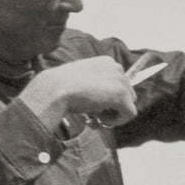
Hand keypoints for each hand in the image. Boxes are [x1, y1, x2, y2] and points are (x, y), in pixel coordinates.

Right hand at [19, 56, 137, 129]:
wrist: (55, 90)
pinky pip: (130, 114)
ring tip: (93, 118)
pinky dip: (116, 122)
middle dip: (112, 109)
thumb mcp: (82, 82)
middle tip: (93, 117)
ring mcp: (120, 80)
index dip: (109, 101)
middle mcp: (116, 67)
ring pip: (129, 106)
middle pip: (127, 96)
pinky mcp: (122, 95)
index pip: (120, 86)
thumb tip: (107, 102)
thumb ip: (97, 87)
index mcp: (107, 62)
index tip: (93, 108)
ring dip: (112, 116)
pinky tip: (98, 119)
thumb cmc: (63, 88)